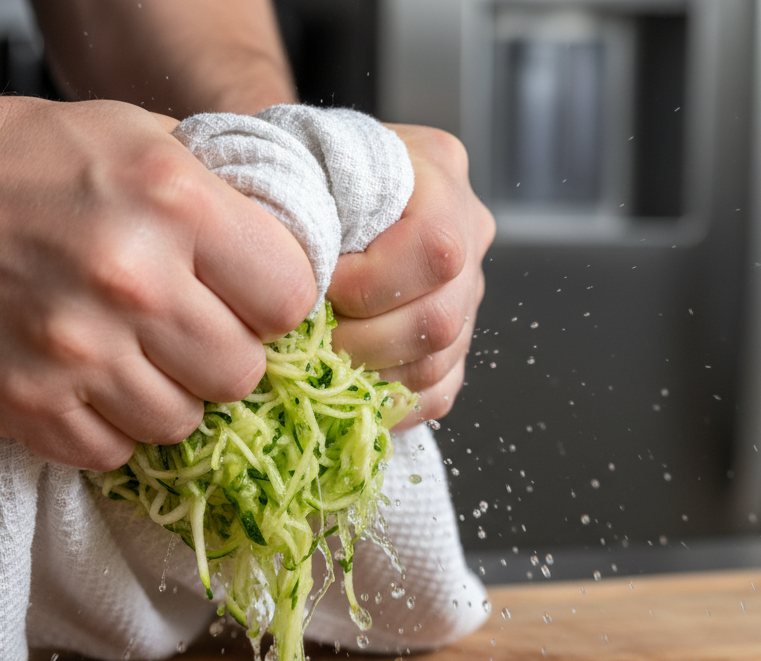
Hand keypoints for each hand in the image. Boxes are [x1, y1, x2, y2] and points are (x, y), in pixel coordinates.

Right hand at [0, 94, 315, 470]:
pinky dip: (109, 428)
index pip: (290, 298)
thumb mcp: (141, 137)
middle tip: (187, 330)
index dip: (273, 302)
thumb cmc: (24, 160)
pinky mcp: (26, 406)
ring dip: (167, 397)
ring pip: (181, 425)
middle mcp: (131, 281)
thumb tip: (293, 256)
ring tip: (132, 355)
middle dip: (224, 356)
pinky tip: (90, 382)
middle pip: (242, 374)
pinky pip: (112, 454)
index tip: (248, 298)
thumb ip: (223, 195)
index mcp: (174, 204)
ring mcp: (76, 352)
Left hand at [325, 124, 493, 428]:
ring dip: (371, 375)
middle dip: (362, 342)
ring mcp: (469, 286)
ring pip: (439, 361)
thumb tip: (290, 277)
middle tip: (309, 340)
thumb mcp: (298, 158)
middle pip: (440, 318)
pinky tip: (346, 387)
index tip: (317, 288)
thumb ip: (300, 200)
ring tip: (320, 362)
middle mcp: (468, 227)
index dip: (369, 284)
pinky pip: (437, 390)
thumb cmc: (298, 166)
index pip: (432, 248)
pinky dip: (387, 400)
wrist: (314, 176)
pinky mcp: (457, 336)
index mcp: (437, 169)